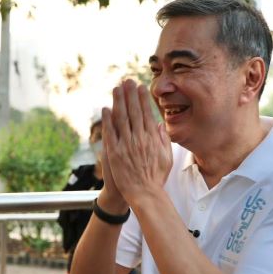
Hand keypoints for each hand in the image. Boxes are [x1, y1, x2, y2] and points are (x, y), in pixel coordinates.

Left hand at [102, 79, 172, 208]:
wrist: (144, 193)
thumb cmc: (156, 178)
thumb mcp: (167, 158)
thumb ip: (164, 140)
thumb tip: (161, 125)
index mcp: (152, 138)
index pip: (147, 113)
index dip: (143, 99)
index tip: (141, 87)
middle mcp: (139, 138)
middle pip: (134, 111)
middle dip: (131, 94)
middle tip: (128, 80)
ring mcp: (126, 144)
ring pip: (122, 118)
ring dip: (119, 101)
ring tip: (117, 88)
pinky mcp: (115, 152)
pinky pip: (110, 133)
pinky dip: (108, 120)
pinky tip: (105, 108)